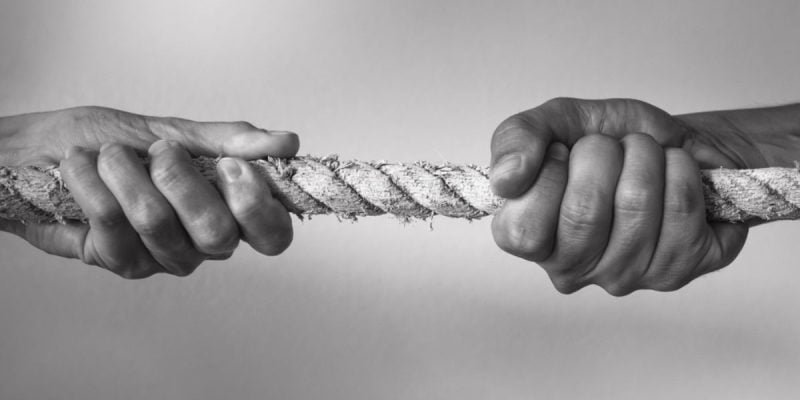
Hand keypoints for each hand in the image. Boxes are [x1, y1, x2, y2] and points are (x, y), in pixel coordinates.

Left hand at [0, 106, 298, 278]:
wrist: (41, 154)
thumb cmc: (109, 140)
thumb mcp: (173, 129)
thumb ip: (229, 141)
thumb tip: (286, 142)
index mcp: (230, 208)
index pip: (273, 234)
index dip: (258, 207)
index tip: (230, 166)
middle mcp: (205, 240)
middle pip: (219, 234)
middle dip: (182, 183)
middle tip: (159, 151)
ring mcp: (166, 256)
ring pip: (161, 228)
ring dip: (129, 177)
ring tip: (108, 154)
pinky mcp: (125, 263)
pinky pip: (116, 229)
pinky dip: (94, 187)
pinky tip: (81, 170)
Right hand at [490, 98, 751, 294]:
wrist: (670, 141)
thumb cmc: (610, 139)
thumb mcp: (555, 121)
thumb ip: (517, 138)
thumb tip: (505, 179)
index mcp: (530, 238)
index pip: (524, 232)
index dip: (548, 177)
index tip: (563, 152)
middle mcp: (573, 269)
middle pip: (583, 213)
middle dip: (602, 154)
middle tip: (609, 147)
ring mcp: (625, 276)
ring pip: (636, 205)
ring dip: (644, 156)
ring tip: (642, 155)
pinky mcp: (678, 270)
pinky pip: (681, 209)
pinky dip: (681, 169)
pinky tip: (673, 173)